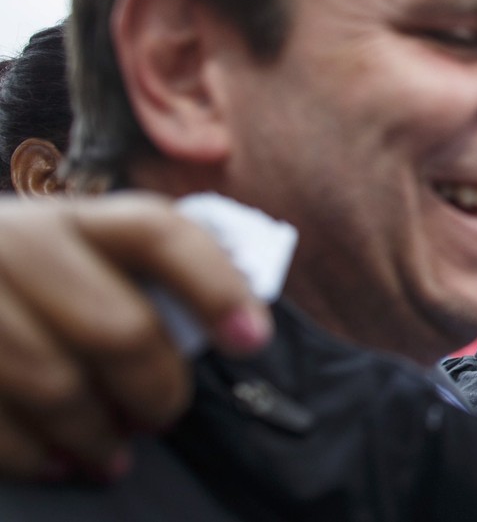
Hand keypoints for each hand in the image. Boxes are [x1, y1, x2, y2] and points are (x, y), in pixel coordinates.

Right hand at [0, 192, 271, 478]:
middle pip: (117, 326)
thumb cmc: (42, 275)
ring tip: (116, 452)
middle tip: (168, 413)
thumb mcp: (90, 251)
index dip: (215, 286)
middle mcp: (22, 246)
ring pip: (57, 385)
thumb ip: (151, 275)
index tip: (252, 339)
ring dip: (99, 433)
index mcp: (79, 217)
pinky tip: (61, 461)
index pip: (159, 234)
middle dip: (157, 385)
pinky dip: (37, 453)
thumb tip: (235, 325)